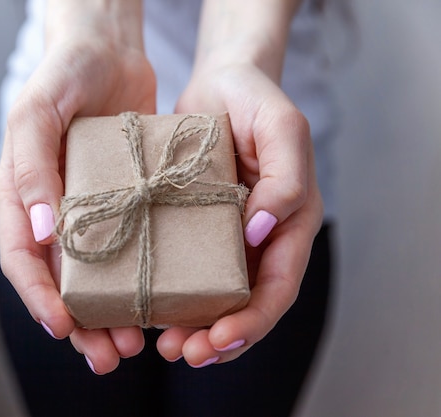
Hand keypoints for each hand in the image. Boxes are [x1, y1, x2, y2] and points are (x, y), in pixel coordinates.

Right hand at [0, 2, 155, 374]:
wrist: (108, 50)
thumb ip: (31, 169)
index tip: (65, 328)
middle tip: (109, 354)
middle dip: (81, 324)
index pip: (23, 260)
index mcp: (22, 196)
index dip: (40, 299)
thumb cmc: (64, 74)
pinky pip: (129, 249)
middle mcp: (53, 211)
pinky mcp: (125, 202)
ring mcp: (90, 209)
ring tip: (133, 343)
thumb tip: (42, 234)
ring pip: (97, 277)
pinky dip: (139, 279)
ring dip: (112, 314)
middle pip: (61, 282)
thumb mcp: (37, 113)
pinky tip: (159, 299)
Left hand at [156, 59, 322, 366]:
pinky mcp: (197, 228)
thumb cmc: (254, 98)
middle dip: (221, 338)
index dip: (253, 320)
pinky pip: (190, 271)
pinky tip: (151, 309)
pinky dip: (176, 296)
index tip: (218, 340)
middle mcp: (262, 238)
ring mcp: (230, 237)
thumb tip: (260, 232)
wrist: (219, 83)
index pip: (278, 286)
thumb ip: (284, 179)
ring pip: (218, 297)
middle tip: (182, 353)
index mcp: (291, 222)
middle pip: (248, 305)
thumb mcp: (280, 127)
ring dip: (196, 328)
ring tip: (166, 346)